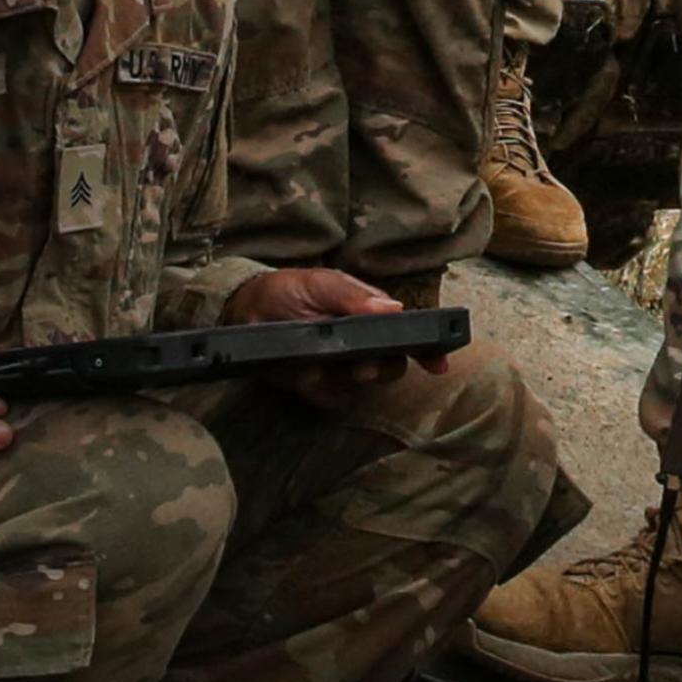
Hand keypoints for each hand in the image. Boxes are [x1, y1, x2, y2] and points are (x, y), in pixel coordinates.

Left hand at [222, 269, 445, 406]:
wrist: (243, 312)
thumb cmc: (287, 289)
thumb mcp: (319, 284)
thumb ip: (352, 296)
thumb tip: (394, 309)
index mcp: (370, 315)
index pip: (409, 335)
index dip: (427, 350)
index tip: (438, 363)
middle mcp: (362, 344)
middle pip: (391, 366)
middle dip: (380, 369)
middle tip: (362, 367)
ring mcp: (341, 367)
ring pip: (361, 385)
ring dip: (342, 378)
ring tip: (317, 368)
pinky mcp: (319, 386)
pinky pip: (331, 398)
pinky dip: (319, 389)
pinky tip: (303, 375)